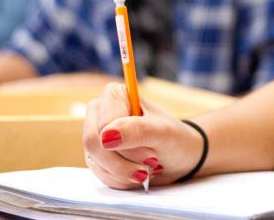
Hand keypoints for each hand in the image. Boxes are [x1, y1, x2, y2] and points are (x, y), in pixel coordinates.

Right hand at [83, 83, 205, 189]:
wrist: (178, 157)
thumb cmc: (174, 138)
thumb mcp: (163, 133)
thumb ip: (138, 130)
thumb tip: (106, 136)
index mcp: (114, 95)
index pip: (104, 125)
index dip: (127, 146)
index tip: (152, 155)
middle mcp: (100, 112)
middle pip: (94, 143)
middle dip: (124, 162)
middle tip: (151, 164)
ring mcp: (96, 135)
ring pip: (97, 162)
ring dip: (126, 172)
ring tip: (148, 167)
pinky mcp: (96, 156)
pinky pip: (100, 174)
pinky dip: (122, 179)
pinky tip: (138, 172)